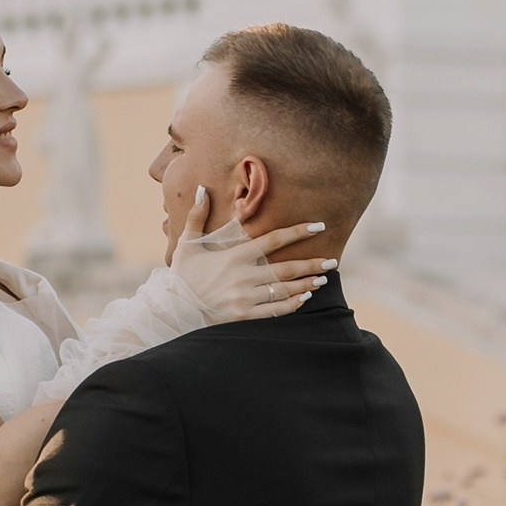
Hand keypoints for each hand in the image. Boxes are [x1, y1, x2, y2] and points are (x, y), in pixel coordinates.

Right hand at [170, 192, 336, 323]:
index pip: (273, 240)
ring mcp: (246, 298)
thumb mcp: (187, 244)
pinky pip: (276, 310)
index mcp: (234, 256)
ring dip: (306, 284)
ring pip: (285, 290)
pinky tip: (305, 298)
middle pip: (286, 268)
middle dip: (311, 264)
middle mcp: (244, 277)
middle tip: (332, 261)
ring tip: (322, 278)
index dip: (298, 232)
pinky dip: (293, 304)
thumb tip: (202, 188)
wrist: (173, 310)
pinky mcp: (245, 316)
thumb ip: (197, 216)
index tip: (318, 227)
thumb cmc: (183, 276)